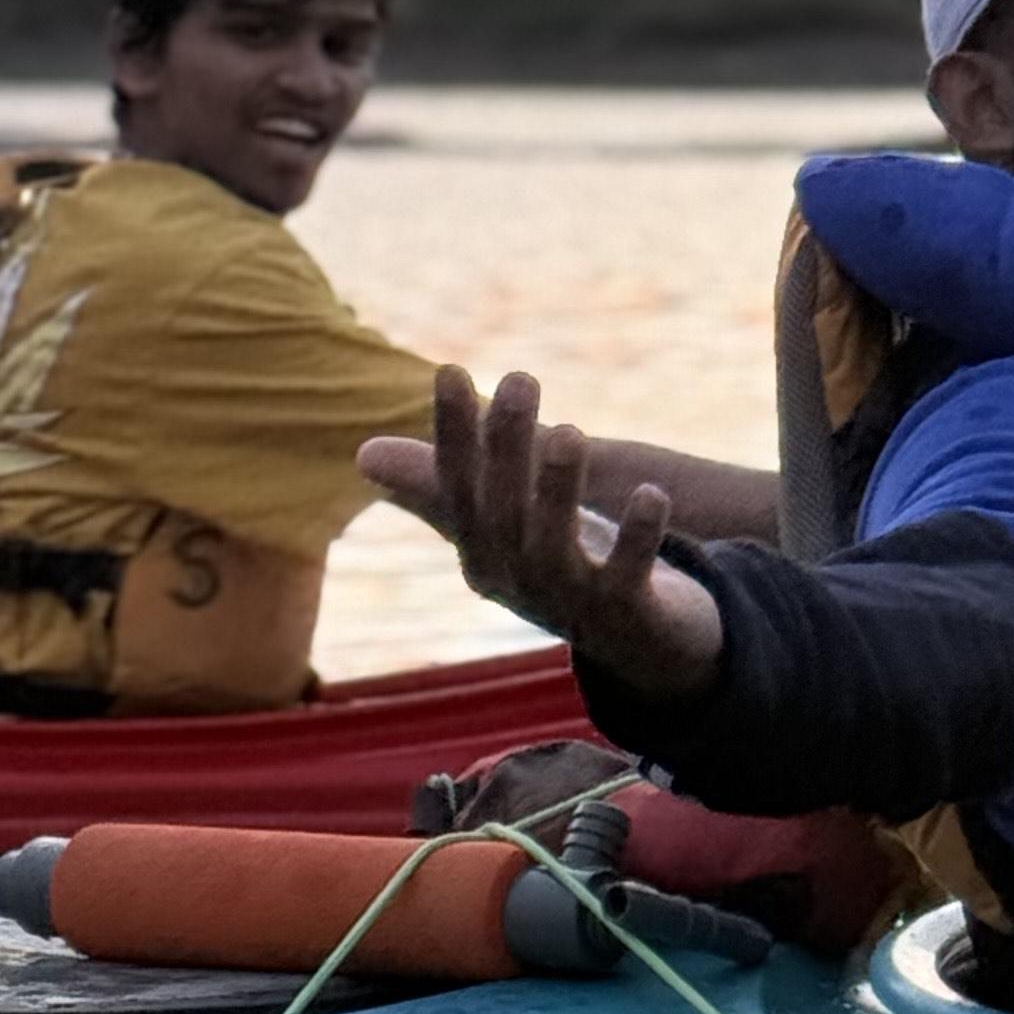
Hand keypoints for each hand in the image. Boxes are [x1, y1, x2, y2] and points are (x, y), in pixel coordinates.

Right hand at [361, 368, 725, 700]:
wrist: (641, 645)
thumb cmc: (562, 568)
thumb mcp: (503, 525)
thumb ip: (443, 487)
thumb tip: (362, 453)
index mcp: (482, 552)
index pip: (458, 487)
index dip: (453, 432)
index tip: (450, 369)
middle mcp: (517, 579)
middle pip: (503, 511)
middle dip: (506, 445)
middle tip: (518, 378)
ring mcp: (571, 601)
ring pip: (554, 546)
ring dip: (558, 489)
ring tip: (569, 431)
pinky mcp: (627, 613)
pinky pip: (627, 574)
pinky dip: (637, 536)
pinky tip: (651, 493)